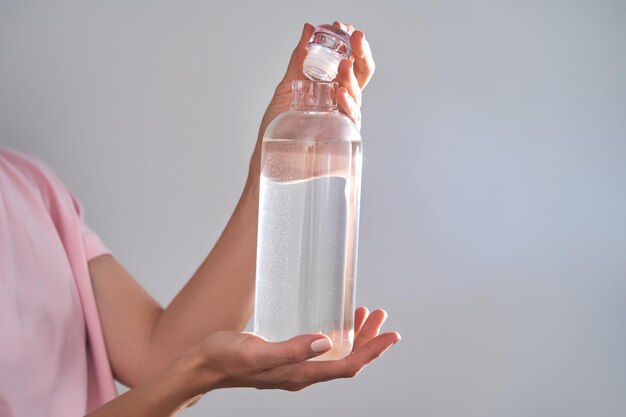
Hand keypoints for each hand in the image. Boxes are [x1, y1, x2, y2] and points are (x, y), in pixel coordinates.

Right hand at [187, 307, 399, 392]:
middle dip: (368, 340)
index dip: (372, 352)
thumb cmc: (226, 357)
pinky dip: (336, 337)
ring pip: (336, 356)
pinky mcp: (287, 358)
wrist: (204, 364)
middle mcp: (302, 374)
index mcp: (299, 374)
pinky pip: (321, 351)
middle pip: (346, 361)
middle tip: (380, 316)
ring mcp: (295, 367)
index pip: (347, 367)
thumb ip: (291, 349)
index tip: (391, 336)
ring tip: (366, 316)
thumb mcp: (257, 352)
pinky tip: (335, 325)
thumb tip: (327, 342)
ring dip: (354, 337)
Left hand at [248, 21, 374, 182]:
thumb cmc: (276, 127)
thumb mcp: (288, 86)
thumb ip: (299, 59)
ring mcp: (342, 120)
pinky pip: (351, 120)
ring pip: (357, 95)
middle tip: (354, 37)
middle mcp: (341, 102)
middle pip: (360, 75)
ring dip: (351, 76)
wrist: (269, 157)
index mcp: (331, 87)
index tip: (343, 28)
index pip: (349, 61)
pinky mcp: (342, 139)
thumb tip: (309, 29)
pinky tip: (339, 92)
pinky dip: (347, 104)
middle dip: (361, 54)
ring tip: (343, 64)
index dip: (350, 43)